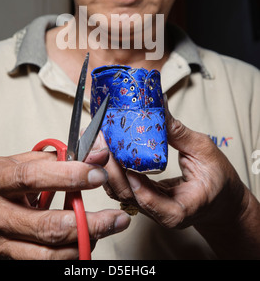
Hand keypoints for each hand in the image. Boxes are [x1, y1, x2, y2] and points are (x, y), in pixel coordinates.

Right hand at [0, 146, 129, 259]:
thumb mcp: (13, 163)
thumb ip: (53, 159)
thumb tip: (94, 154)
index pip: (35, 178)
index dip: (70, 176)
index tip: (97, 173)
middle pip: (47, 225)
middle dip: (89, 223)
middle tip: (115, 217)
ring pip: (48, 254)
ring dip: (84, 244)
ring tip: (107, 230)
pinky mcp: (3, 262)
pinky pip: (42, 264)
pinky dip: (68, 256)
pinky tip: (83, 242)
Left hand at [103, 97, 259, 258]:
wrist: (220, 199)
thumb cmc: (217, 179)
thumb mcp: (204, 150)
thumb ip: (179, 132)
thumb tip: (160, 105)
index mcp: (179, 209)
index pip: (151, 202)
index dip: (134, 183)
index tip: (124, 161)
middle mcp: (158, 213)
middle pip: (126, 195)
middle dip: (110, 167)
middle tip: (101, 139)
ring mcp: (147, 207)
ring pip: (117, 191)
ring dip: (105, 164)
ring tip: (98, 138)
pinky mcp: (140, 198)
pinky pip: (120, 185)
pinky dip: (110, 166)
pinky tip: (104, 146)